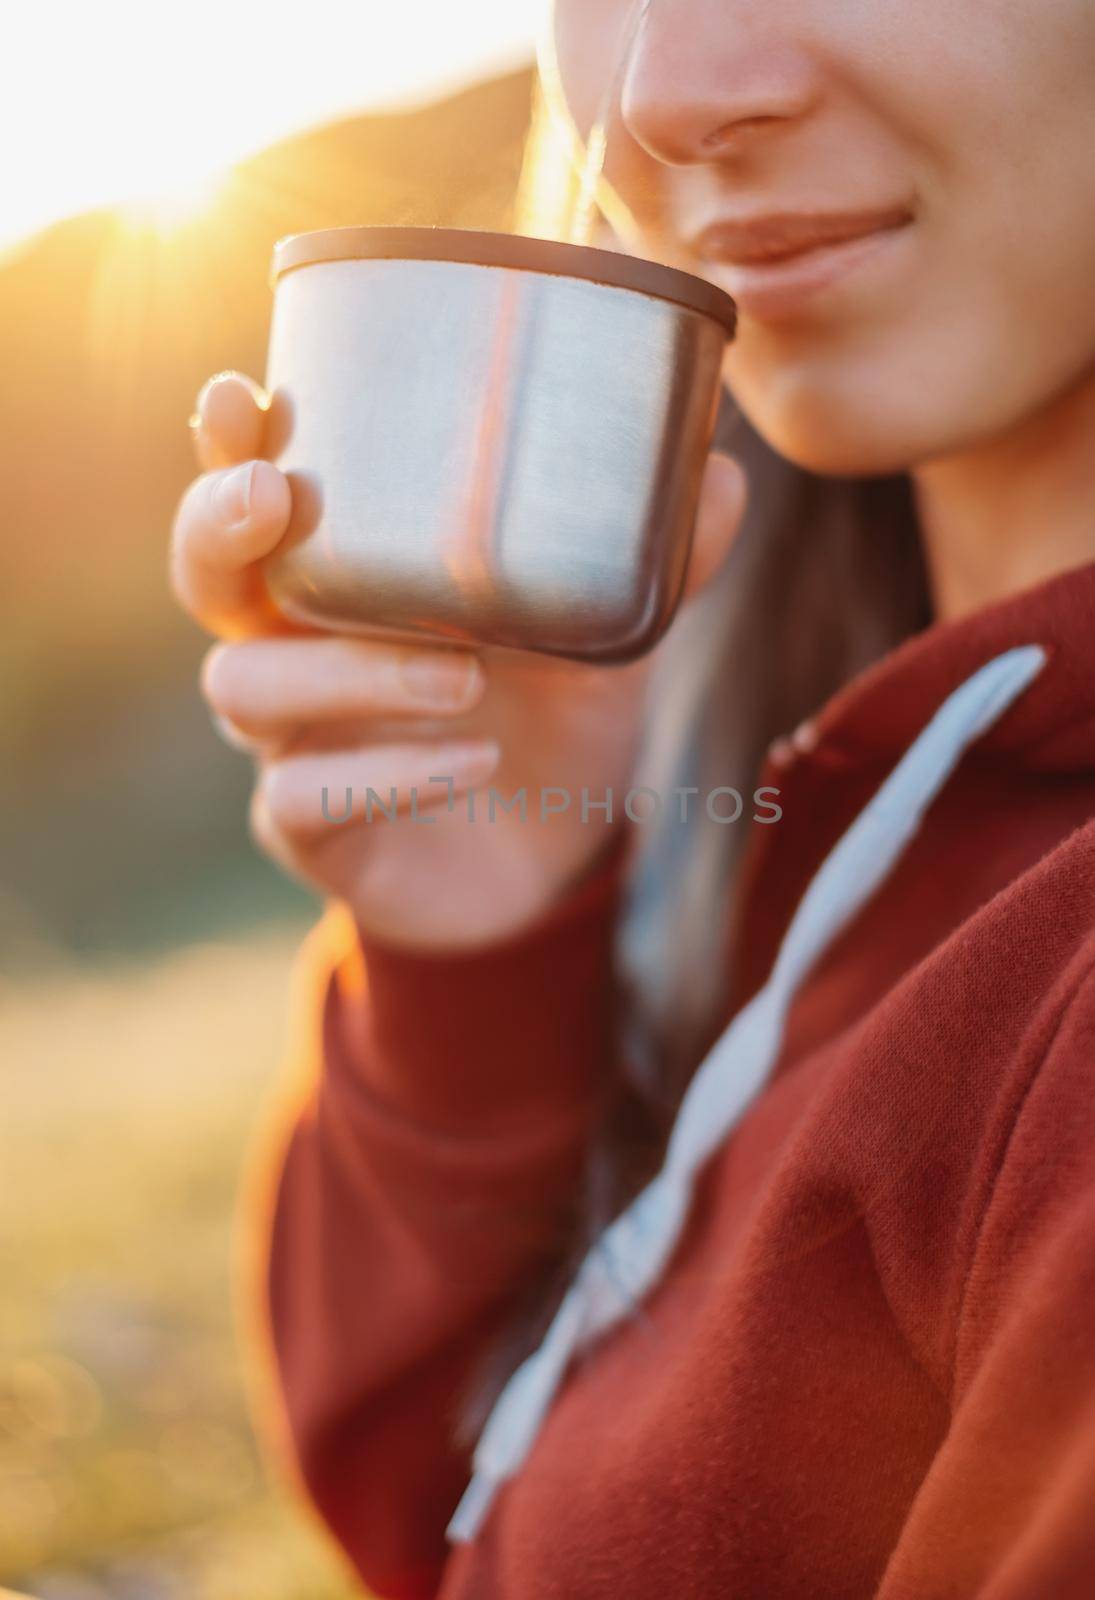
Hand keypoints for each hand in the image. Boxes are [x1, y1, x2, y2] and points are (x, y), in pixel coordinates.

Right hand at [170, 373, 746, 949]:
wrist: (555, 858)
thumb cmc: (555, 715)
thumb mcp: (606, 637)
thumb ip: (650, 567)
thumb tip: (725, 479)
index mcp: (350, 577)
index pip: (257, 495)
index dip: (229, 448)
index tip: (238, 400)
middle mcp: (297, 649)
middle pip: (204, 579)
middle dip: (219, 531)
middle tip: (278, 503)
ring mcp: (294, 744)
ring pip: (248, 689)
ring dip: (351, 670)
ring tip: (461, 676)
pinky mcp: (314, 831)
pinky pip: (306, 799)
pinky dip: (392, 773)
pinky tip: (473, 759)